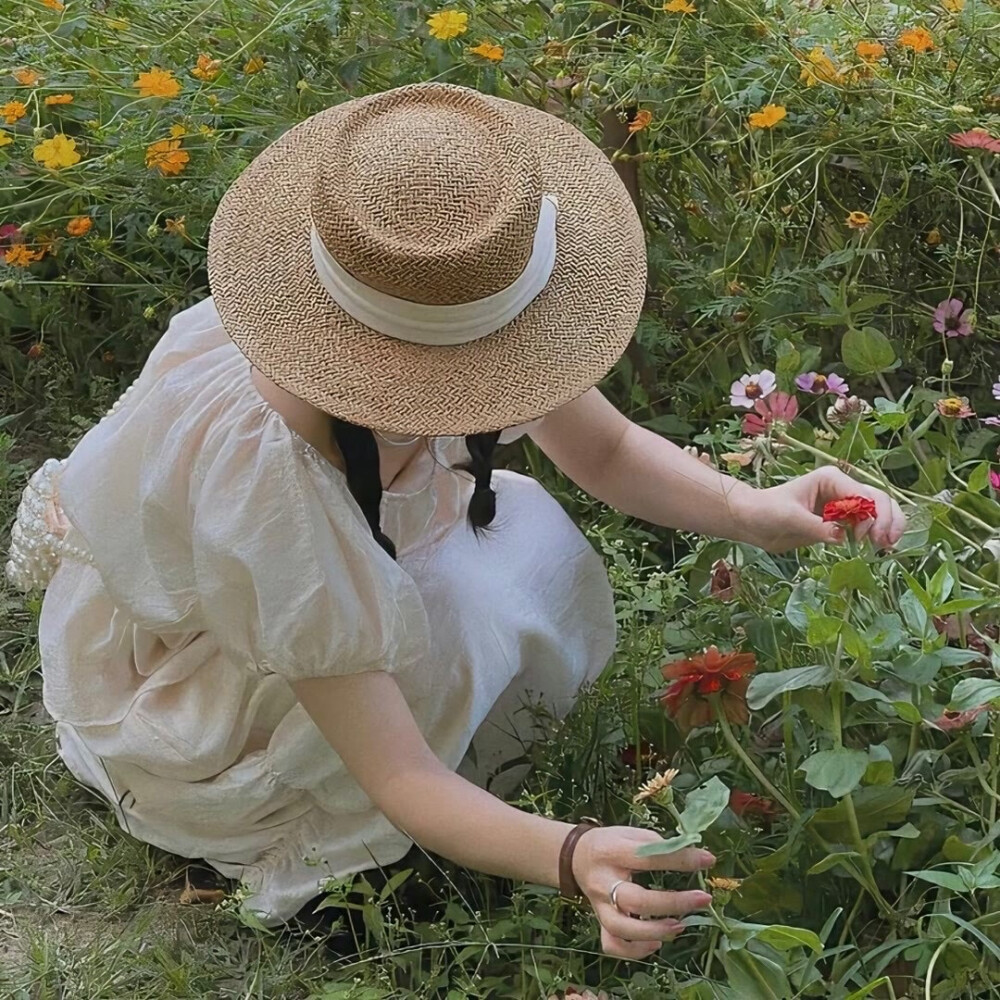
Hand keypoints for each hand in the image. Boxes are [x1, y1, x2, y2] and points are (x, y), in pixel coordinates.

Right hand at [571, 826, 714, 958]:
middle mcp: (603, 882)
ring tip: (680, 926)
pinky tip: (655, 943)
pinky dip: (635, 950)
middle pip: (636, 900)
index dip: (680, 860)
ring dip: (654, 931)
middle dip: (673, 903)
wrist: (576, 856)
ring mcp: (600, 906)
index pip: (648, 857)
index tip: (707, 860)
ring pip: (622, 929)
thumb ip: (657, 844)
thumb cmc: (611, 843)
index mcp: (612, 852)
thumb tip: (693, 854)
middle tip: (703, 899)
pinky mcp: (599, 922)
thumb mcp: (631, 834)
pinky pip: (613, 944)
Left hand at [739, 467, 905, 552]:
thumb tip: (842, 537)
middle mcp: (842, 488)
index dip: (869, 515)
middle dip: (886, 520)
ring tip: (887, 547)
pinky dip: (878, 534)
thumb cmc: (766, 511)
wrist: (752, 521)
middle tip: (884, 544)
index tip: (861, 538)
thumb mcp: (789, 518)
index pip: (862, 495)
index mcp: (831, 479)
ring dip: (888, 526)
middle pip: (878, 499)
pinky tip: (881, 548)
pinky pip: (867, 525)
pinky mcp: (841, 521)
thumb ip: (816, 527)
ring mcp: (843, 505)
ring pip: (879, 510)